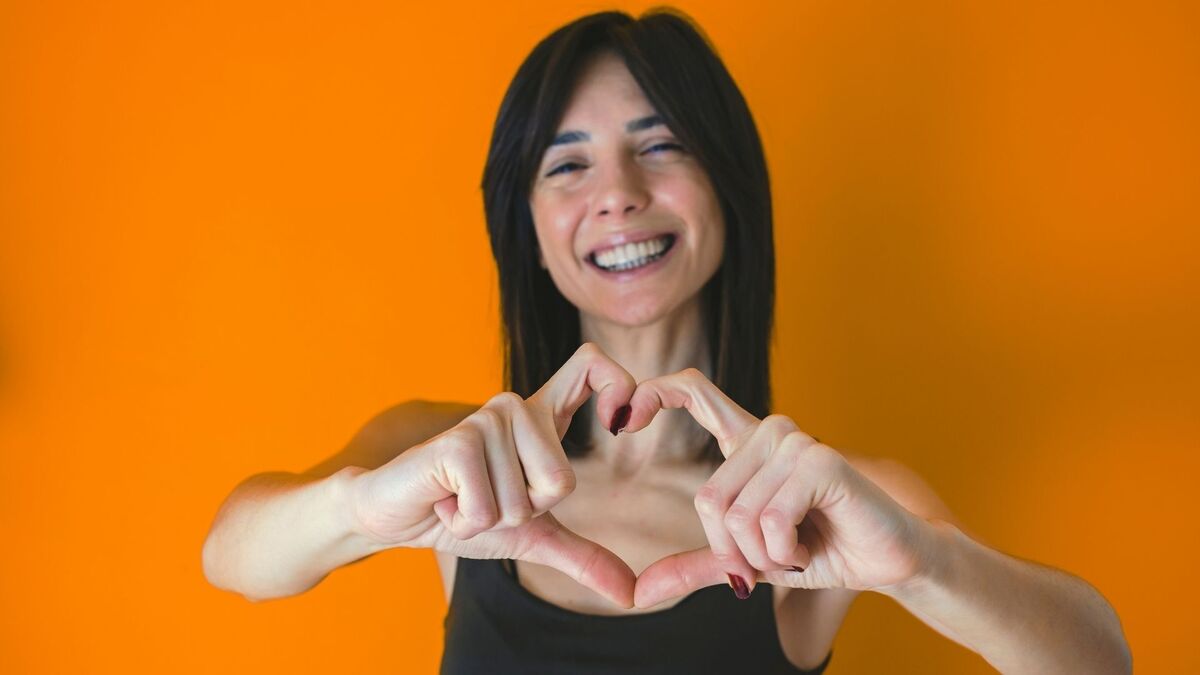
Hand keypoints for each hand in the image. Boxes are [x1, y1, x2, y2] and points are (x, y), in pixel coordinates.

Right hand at [349, 343, 639, 606]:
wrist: (395, 516)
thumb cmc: (463, 513)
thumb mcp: (531, 535)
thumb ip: (583, 557)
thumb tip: (630, 595)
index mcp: (541, 418)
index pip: (592, 366)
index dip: (620, 385)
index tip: (621, 421)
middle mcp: (516, 408)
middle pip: (562, 482)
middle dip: (524, 513)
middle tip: (487, 494)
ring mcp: (486, 420)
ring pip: (524, 503)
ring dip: (489, 519)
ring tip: (462, 495)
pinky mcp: (459, 441)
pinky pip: (488, 509)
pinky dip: (465, 523)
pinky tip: (444, 499)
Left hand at [625, 368, 936, 607]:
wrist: (887, 561)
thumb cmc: (820, 551)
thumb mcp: (748, 561)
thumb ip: (698, 565)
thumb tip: (639, 592)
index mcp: (748, 444)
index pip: (694, 392)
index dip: (653, 393)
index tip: (622, 419)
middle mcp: (769, 432)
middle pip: (708, 500)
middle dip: (735, 552)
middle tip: (774, 558)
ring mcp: (795, 442)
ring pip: (737, 516)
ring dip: (764, 557)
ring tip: (798, 549)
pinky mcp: (819, 462)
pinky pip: (769, 521)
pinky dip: (784, 552)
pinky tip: (811, 545)